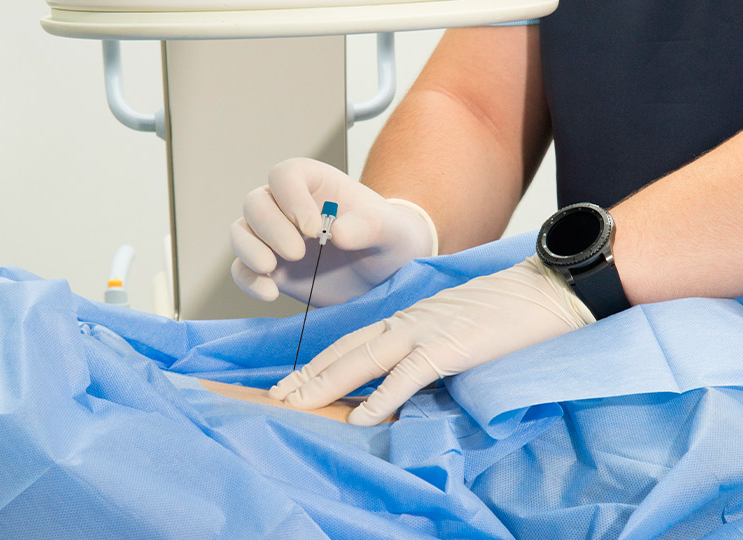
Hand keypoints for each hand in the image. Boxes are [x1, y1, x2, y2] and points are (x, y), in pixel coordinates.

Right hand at [230, 158, 437, 305]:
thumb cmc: (390, 240)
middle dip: (270, 227)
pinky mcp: (270, 269)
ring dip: (249, 249)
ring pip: (240, 232)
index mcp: (315, 184)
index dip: (291, 198)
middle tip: (297, 251)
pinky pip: (242, 269)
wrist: (386, 275)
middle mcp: (287, 206)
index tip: (314, 227)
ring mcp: (274, 238)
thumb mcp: (391, 232)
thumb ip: (370, 227)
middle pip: (255, 202)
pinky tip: (270, 292)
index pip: (285, 175)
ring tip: (271, 268)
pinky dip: (248, 280)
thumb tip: (337, 232)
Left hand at [269, 255, 595, 424]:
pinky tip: (361, 416)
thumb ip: (427, 343)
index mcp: (407, 318)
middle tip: (274, 397)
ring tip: (295, 405)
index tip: (292, 382)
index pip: (351, 343)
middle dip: (307, 376)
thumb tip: (409, 372)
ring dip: (325, 384)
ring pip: (363, 361)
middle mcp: (406, 322)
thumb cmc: (504, 310)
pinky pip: (409, 375)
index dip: (318, 364)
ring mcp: (425, 332)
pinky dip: (383, 397)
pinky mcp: (450, 346)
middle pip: (345, 351)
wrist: (544, 289)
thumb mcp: (454, 324)